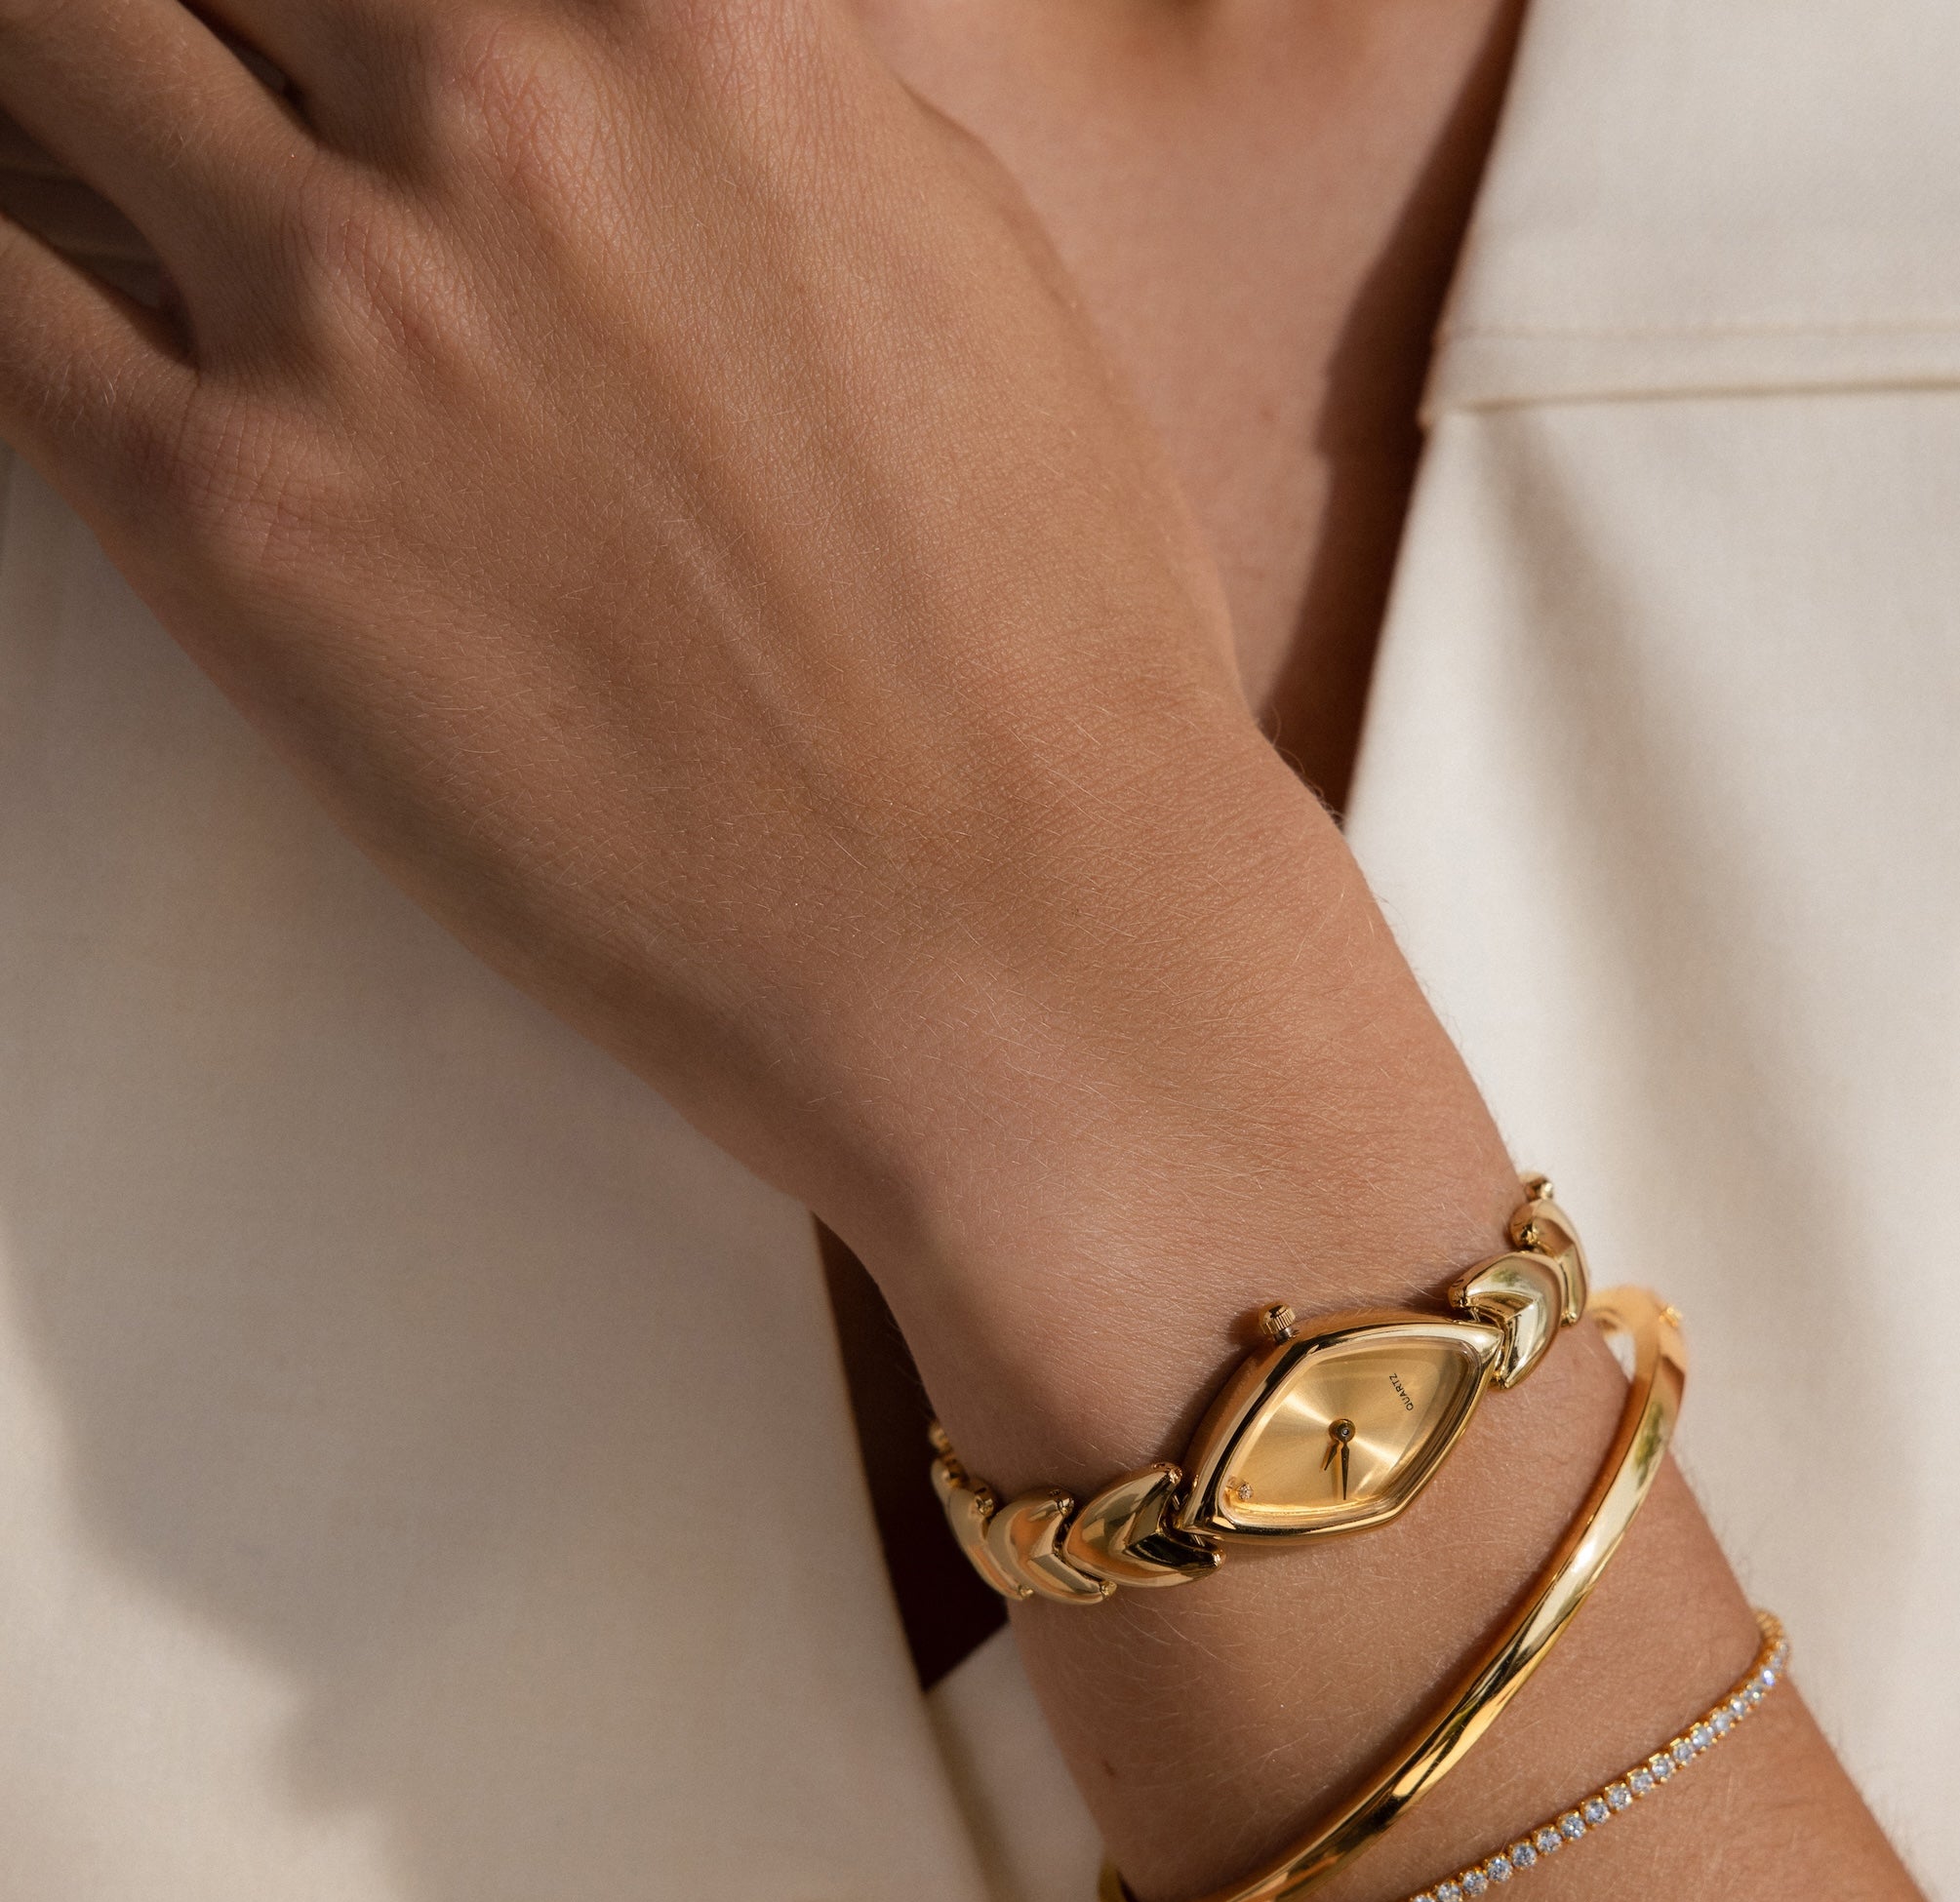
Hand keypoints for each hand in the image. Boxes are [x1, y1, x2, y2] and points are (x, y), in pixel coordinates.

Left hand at [0, 0, 1293, 1256]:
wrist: (1014, 941)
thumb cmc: (1049, 659)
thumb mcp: (965, 275)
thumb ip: (758, 118)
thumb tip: (641, 68)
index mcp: (707, 22)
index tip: (329, 26)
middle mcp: (502, 115)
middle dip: (195, 11)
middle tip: (206, 80)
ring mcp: (342, 312)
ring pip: (33, 41)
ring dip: (52, 86)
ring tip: (78, 153)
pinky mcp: (225, 526)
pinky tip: (46, 287)